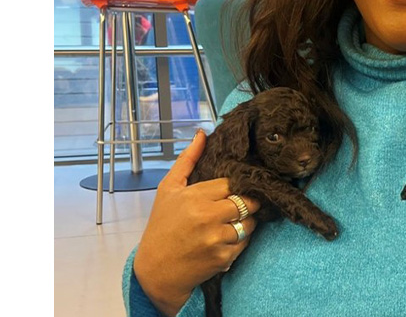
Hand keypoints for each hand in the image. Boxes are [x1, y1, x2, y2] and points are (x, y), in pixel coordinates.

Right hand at [133, 131, 261, 315]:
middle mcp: (208, 216)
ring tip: (228, 223)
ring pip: (250, 222)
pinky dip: (239, 241)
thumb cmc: (161, 226)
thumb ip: (187, 160)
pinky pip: (245, 242)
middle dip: (247, 202)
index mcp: (195, 196)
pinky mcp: (223, 257)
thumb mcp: (168, 190)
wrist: (156, 271)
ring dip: (245, 222)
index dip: (235, 185)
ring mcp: (217, 238)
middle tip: (237, 205)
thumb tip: (202, 134)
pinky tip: (222, 240)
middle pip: (247, 201)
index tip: (233, 188)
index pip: (232, 182)